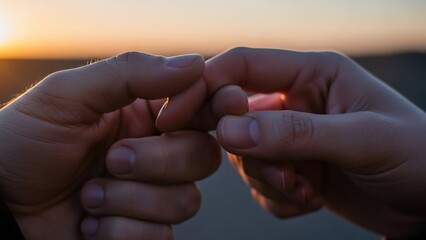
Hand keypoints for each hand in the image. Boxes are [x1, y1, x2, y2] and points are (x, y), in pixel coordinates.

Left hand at [0, 52, 220, 238]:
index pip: (203, 105)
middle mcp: (156, 152)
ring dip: (130, 201)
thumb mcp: (67, 96)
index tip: (163, 120)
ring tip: (88, 196)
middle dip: (157, 161)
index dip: (200, 111)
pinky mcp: (143, 231)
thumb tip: (194, 64)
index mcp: (144, 115)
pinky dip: (121, 231)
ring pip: (187, 199)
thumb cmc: (24, 144)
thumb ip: (130, 73)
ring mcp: (152, 194)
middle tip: (112, 162)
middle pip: (204, 155)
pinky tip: (89, 225)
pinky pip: (162, 235)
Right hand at [202, 47, 425, 237]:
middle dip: (250, 151)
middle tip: (284, 175)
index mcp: (312, 74)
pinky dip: (279, 198)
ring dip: (270, 180)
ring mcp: (291, 137)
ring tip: (307, 190)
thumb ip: (296, 133)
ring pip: (245, 156)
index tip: (186, 117)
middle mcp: (295, 101)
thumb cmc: (416, 155)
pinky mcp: (292, 169)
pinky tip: (312, 199)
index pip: (244, 65)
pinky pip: (261, 184)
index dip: (210, 85)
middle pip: (235, 116)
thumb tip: (228, 131)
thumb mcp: (362, 139)